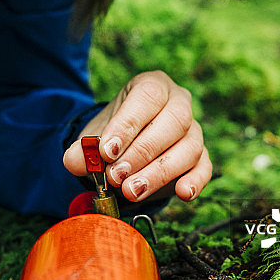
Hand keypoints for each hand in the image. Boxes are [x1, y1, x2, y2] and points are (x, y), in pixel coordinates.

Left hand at [63, 71, 211, 203]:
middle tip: (116, 177)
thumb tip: (74, 161)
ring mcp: (194, 129)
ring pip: (189, 147)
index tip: (106, 151)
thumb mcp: (94, 136)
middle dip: (142, 153)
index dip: (128, 124)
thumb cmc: (114, 135)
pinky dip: (195, 181)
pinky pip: (205, 167)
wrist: (126, 148)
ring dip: (160, 172)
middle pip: (174, 121)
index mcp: (152, 85)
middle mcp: (179, 101)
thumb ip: (82, 148)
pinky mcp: (202, 156)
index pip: (147, 96)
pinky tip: (183, 194)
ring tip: (132, 191)